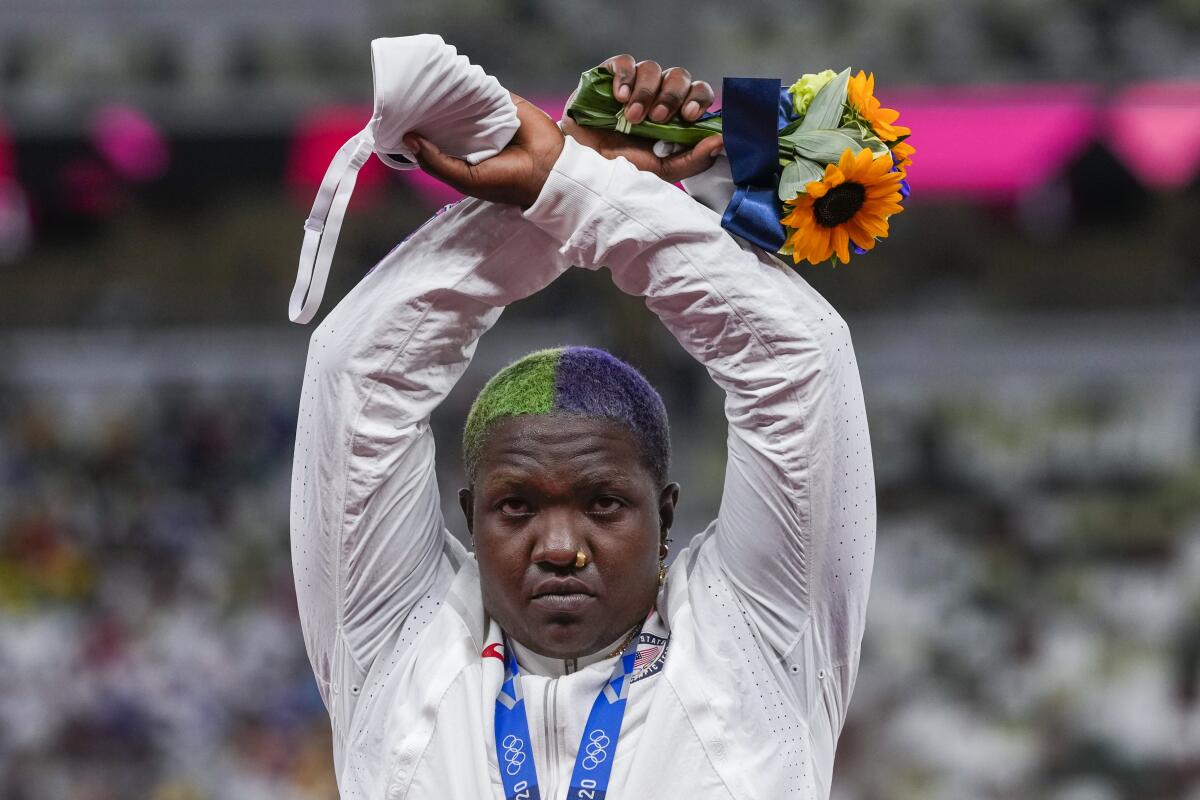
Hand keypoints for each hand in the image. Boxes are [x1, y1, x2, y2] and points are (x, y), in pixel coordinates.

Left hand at [403, 94, 563, 208]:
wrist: (548, 170)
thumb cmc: (506, 181)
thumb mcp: (465, 179)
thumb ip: (437, 163)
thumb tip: (410, 138)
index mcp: (460, 155)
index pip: (433, 138)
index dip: (417, 130)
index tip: (398, 119)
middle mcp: (471, 135)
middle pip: (443, 117)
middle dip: (427, 110)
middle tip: (406, 98)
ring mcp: (486, 117)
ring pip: (460, 101)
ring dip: (446, 95)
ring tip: (424, 86)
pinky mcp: (502, 102)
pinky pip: (482, 90)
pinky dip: (468, 85)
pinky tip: (451, 80)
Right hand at [562, 54, 723, 182]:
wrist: (580, 167)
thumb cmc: (620, 169)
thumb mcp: (659, 172)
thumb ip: (691, 160)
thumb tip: (720, 141)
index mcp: (674, 113)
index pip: (697, 93)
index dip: (697, 99)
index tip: (689, 117)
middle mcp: (656, 94)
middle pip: (678, 76)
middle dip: (671, 97)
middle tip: (658, 119)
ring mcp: (632, 83)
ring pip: (652, 68)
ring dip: (645, 93)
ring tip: (631, 117)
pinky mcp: (608, 75)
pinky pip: (624, 62)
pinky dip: (625, 77)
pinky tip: (619, 98)